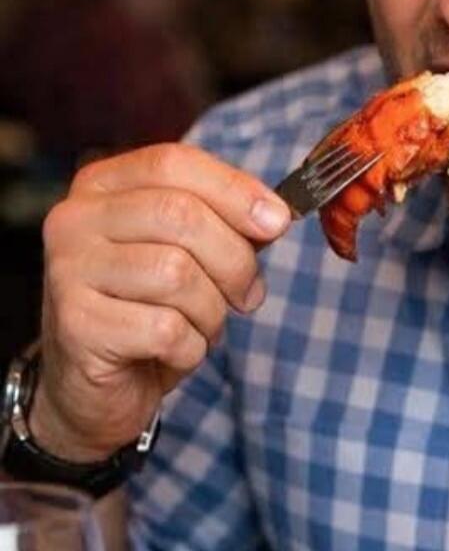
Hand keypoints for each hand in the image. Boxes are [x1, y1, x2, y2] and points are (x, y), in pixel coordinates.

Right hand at [34, 144, 291, 460]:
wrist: (92, 388)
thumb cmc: (146, 312)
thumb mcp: (187, 255)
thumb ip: (224, 225)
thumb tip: (274, 216)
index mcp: (101, 186)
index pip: (172, 162)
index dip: (234, 188)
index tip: (277, 221)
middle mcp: (74, 219)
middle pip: (180, 215)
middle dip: (234, 260)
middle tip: (248, 295)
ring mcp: (68, 271)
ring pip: (177, 274)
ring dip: (211, 311)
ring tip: (200, 327)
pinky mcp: (76, 324)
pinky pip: (166, 329)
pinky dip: (191, 348)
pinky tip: (174, 353)